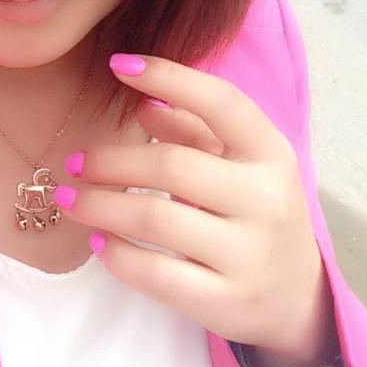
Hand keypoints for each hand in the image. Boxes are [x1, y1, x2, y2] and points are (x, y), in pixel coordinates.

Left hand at [54, 53, 334, 363]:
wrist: (296, 296)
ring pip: (156, 220)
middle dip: (111, 161)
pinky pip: (157, 275)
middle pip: (172, 165)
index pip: (221, 102)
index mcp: (270, 152)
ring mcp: (250, 255)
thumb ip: (192, 128)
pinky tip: (98, 241)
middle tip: (75, 162)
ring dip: (100, 205)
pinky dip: (117, 256)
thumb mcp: (237, 162)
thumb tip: (141, 100)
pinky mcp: (227, 302)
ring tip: (70, 199)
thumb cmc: (253, 209)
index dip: (169, 76)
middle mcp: (266, 199)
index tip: (117, 64)